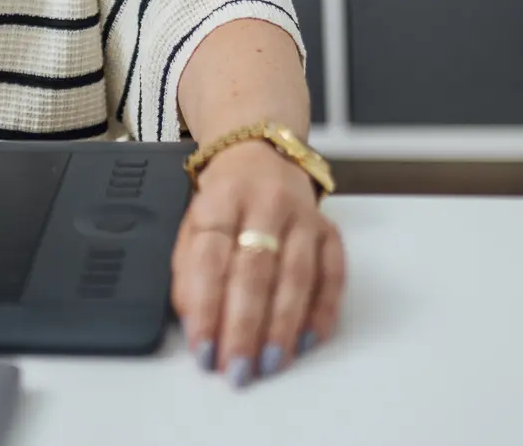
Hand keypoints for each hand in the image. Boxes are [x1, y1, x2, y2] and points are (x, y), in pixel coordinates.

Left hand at [171, 140, 345, 387]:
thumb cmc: (224, 201)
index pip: (211, 259)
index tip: (203, 348)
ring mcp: (303, 217)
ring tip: (270, 363)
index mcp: (221, 200)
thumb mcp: (193, 222)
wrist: (260, 154)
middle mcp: (265, 204)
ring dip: (283, 326)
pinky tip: (309, 340)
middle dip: (246, 327)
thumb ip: (188, 270)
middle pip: (256, 271)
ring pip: (297, 276)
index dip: (207, 308)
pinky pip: (333, 274)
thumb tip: (194, 322)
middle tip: (238, 368)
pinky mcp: (331, 230)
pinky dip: (323, 311)